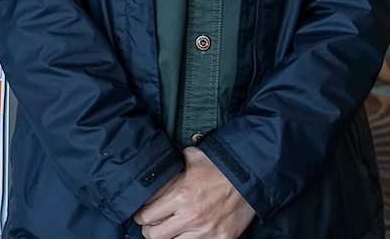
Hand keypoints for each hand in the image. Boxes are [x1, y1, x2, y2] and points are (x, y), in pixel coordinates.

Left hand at [132, 146, 256, 238]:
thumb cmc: (218, 167)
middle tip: (152, 226)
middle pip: (155, 236)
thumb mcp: (191, 158)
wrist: (249, 178)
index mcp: (180, 196)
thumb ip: (172, 165)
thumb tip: (158, 166)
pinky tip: (187, 234)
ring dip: (169, 238)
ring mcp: (207, 231)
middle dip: (150, 231)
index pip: (147, 216)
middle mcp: (191, 216)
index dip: (140, 217)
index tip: (142, 215)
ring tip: (170, 231)